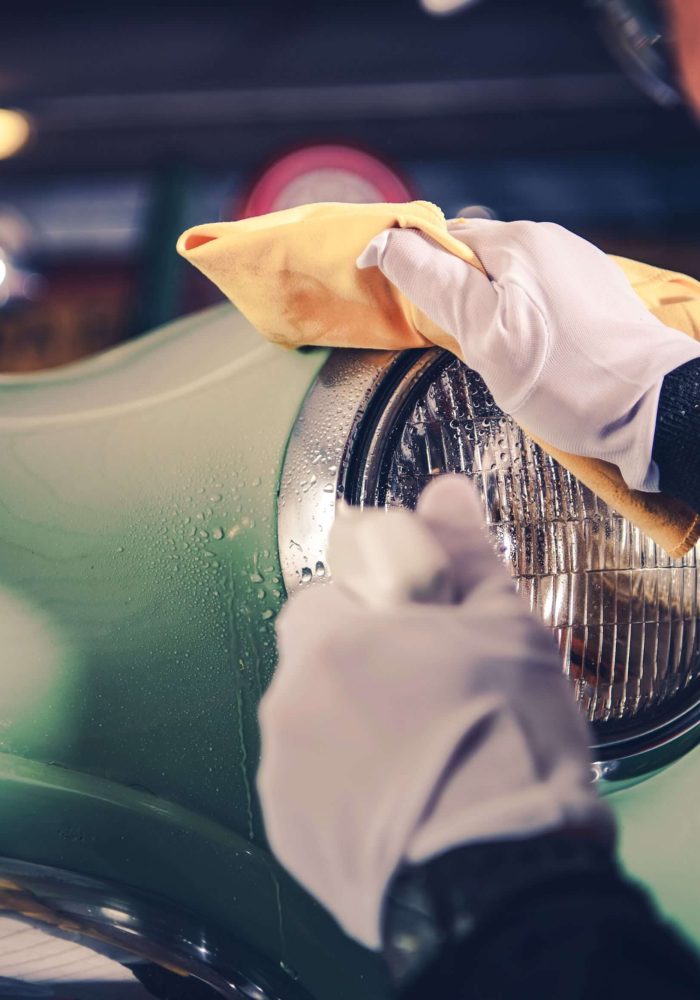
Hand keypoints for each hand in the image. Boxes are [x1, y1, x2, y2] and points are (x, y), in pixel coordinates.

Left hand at [257, 477, 611, 948]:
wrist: (500, 874)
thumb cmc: (505, 744)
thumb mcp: (505, 628)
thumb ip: (464, 553)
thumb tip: (443, 494)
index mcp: (332, 636)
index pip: (328, 594)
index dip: (376, 611)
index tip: (414, 635)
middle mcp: (290, 697)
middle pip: (318, 662)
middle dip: (362, 669)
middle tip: (428, 697)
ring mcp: (284, 769)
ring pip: (314, 724)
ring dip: (351, 729)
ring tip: (422, 756)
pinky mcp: (291, 831)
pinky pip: (312, 788)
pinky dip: (345, 788)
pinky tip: (403, 801)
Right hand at [357, 220, 699, 491]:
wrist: (652, 409)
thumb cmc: (565, 380)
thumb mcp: (484, 335)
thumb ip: (433, 284)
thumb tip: (384, 243)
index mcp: (517, 242)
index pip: (443, 241)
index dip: (422, 276)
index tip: (423, 319)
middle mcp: (551, 242)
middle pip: (478, 264)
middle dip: (464, 303)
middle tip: (473, 352)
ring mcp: (579, 266)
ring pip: (511, 284)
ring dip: (497, 316)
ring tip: (511, 361)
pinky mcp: (598, 294)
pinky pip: (543, 299)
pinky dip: (529, 324)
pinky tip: (542, 358)